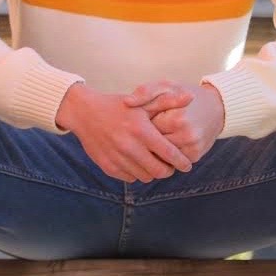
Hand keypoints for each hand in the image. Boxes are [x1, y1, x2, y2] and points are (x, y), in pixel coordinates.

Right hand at [55, 83, 192, 183]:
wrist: (85, 113)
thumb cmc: (118, 106)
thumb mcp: (143, 102)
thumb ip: (168, 101)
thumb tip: (191, 97)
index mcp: (142, 131)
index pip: (169, 154)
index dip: (181, 162)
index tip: (187, 165)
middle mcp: (130, 147)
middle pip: (159, 171)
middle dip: (168, 170)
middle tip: (170, 164)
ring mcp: (118, 159)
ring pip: (145, 177)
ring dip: (152, 172)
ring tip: (153, 162)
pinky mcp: (108, 167)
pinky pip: (130, 178)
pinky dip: (136, 173)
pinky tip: (136, 162)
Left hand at [125, 81, 224, 162]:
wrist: (216, 107)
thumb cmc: (185, 94)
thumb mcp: (165, 86)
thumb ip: (145, 92)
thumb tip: (127, 102)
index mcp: (176, 119)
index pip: (146, 130)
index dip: (139, 125)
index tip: (135, 120)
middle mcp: (186, 136)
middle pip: (153, 145)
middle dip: (144, 139)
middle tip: (138, 132)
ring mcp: (192, 148)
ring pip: (161, 156)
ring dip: (153, 150)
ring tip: (147, 139)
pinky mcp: (195, 156)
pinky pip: (172, 160)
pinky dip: (165, 155)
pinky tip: (161, 145)